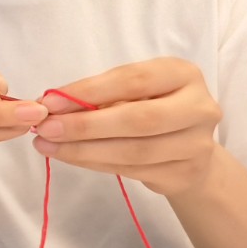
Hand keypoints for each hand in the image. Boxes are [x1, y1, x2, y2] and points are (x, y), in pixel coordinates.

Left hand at [33, 58, 220, 197]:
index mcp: (183, 74)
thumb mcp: (130, 90)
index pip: (132, 80)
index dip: (88, 91)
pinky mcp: (187, 174)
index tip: (49, 102)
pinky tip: (71, 157)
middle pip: (138, 120)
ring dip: (84, 150)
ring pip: (134, 151)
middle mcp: (200, 108)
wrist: (189, 145)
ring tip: (48, 146)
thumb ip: (98, 95)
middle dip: (85, 126)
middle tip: (46, 129)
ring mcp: (198, 144)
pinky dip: (96, 164)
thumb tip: (50, 106)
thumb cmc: (150, 105)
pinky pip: (133, 171)